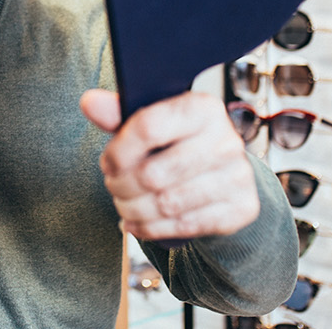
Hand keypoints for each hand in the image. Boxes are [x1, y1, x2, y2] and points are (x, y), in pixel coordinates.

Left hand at [80, 89, 259, 239]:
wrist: (222, 176)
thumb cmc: (177, 145)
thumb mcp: (150, 124)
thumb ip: (119, 114)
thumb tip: (90, 102)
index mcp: (203, 108)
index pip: (148, 128)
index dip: (118, 152)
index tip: (108, 164)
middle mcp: (226, 140)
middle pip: (152, 174)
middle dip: (121, 186)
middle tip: (114, 187)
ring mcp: (238, 176)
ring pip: (166, 204)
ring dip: (133, 209)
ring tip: (124, 205)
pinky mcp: (241, 208)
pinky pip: (184, 226)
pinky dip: (152, 229)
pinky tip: (138, 223)